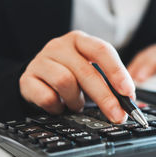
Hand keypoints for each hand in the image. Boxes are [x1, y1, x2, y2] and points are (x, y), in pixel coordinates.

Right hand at [19, 30, 134, 122]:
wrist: (36, 77)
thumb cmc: (70, 74)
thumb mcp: (90, 70)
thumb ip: (109, 82)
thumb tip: (129, 101)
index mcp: (80, 40)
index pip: (102, 50)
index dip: (117, 71)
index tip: (128, 92)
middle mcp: (59, 46)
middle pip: (86, 71)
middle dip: (105, 97)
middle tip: (117, 115)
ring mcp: (41, 61)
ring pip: (65, 82)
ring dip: (76, 100)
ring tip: (76, 104)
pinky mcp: (26, 79)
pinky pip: (46, 97)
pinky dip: (58, 107)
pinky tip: (59, 106)